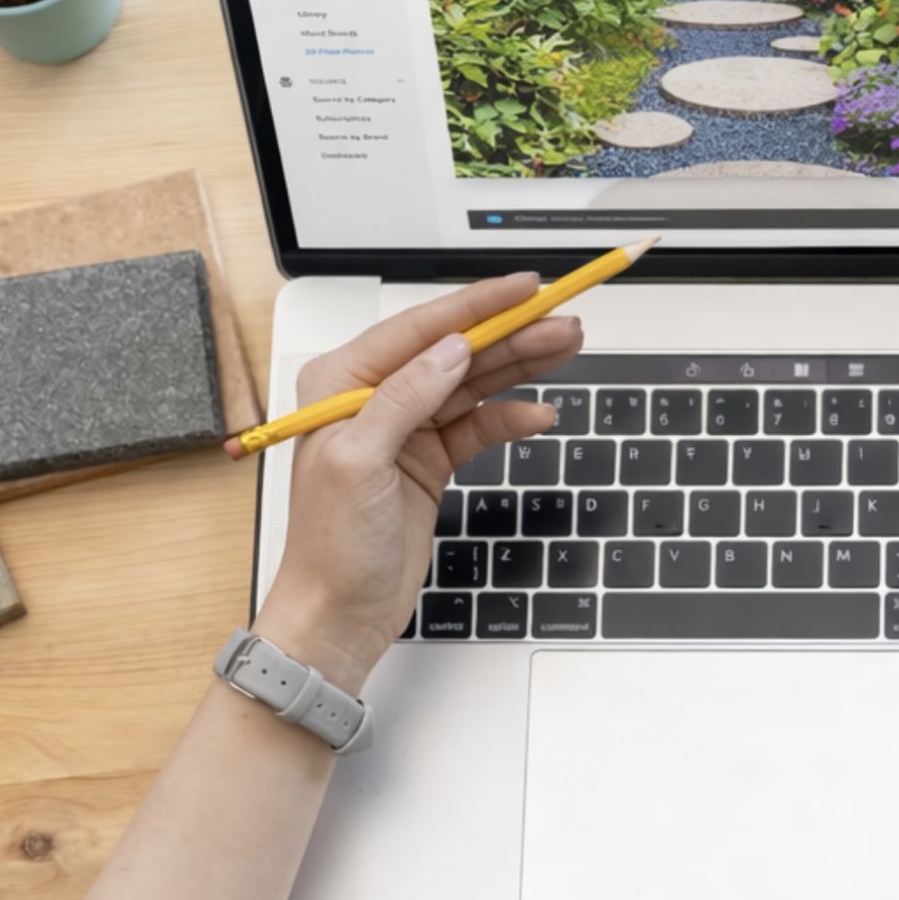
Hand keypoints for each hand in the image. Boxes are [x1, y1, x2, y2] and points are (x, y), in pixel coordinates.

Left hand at [251, 273, 580, 693]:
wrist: (340, 611)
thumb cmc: (331, 543)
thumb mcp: (358, 461)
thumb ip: (404, 399)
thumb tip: (450, 350)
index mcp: (343, 383)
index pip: (421, 329)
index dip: (478, 306)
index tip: (526, 288)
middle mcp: (375, 398)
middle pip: (457, 352)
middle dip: (513, 334)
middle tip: (565, 321)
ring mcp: (408, 430)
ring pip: (475, 384)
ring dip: (521, 367)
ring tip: (567, 348)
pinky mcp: (431, 461)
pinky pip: (479, 426)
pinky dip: (510, 419)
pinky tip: (540, 413)